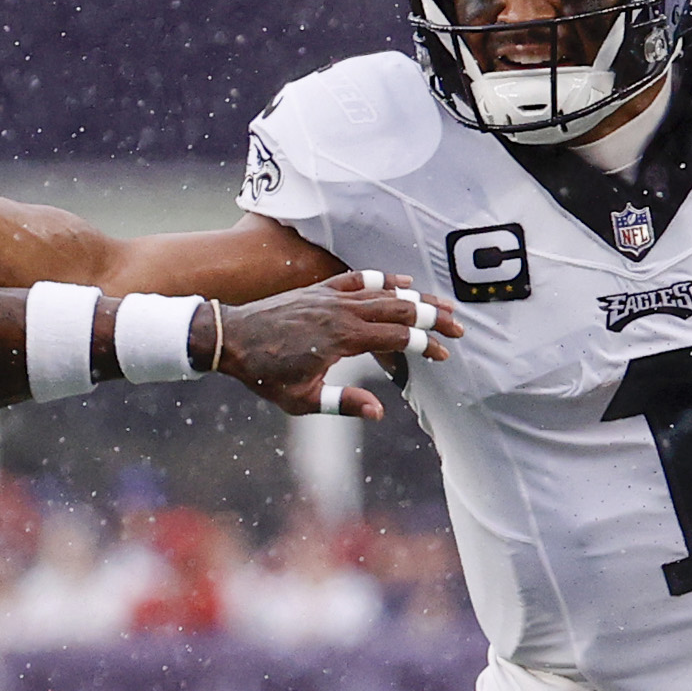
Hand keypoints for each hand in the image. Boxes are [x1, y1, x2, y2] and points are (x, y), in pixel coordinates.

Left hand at [212, 270, 455, 420]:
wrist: (231, 339)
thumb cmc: (265, 375)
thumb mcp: (303, 400)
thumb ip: (343, 404)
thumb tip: (380, 411)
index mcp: (342, 338)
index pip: (398, 337)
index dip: (426, 345)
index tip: (445, 356)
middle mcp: (342, 311)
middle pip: (401, 308)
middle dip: (434, 317)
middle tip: (460, 327)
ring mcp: (331, 296)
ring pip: (384, 292)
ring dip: (417, 298)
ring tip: (443, 304)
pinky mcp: (320, 289)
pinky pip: (360, 279)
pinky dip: (384, 280)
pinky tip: (403, 282)